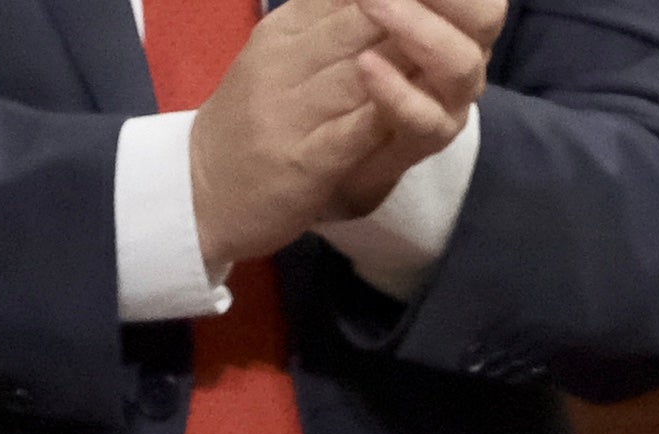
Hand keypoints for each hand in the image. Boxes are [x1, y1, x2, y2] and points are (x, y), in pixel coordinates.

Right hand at [189, 0, 476, 269]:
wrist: (198, 190)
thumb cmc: (255, 122)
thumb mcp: (282, 54)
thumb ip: (325, 18)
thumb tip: (379, 1)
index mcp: (286, 31)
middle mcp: (286, 61)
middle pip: (360, 20)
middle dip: (412, 12)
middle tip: (460, 11)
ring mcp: (291, 112)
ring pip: (358, 71)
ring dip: (408, 52)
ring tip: (450, 41)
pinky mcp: (300, 163)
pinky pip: (347, 133)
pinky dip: (383, 111)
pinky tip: (416, 98)